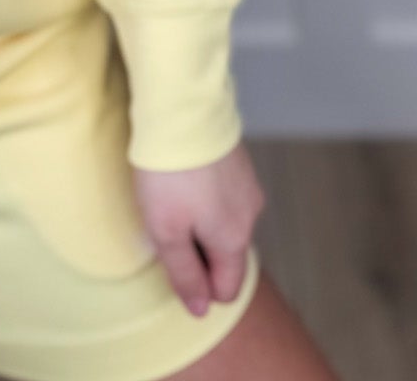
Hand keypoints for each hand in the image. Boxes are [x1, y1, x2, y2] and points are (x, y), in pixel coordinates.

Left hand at [131, 140, 266, 315]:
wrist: (182, 107)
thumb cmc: (169, 172)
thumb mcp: (166, 232)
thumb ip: (185, 274)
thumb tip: (200, 310)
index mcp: (234, 239)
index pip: (227, 288)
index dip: (199, 286)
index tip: (172, 258)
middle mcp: (250, 214)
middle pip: (225, 254)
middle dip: (196, 250)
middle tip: (166, 224)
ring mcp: (247, 185)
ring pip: (224, 223)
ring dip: (199, 220)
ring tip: (170, 195)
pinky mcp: (238, 161)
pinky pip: (223, 195)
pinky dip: (204, 194)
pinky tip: (182, 176)